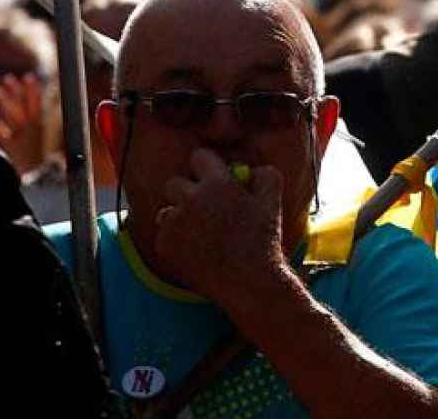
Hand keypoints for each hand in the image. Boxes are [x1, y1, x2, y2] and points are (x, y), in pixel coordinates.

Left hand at [0, 72, 46, 173]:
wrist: (37, 181)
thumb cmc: (35, 161)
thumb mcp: (37, 142)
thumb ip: (32, 128)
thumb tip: (29, 114)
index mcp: (40, 128)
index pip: (37, 104)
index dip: (33, 90)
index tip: (29, 77)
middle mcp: (32, 131)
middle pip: (24, 107)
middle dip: (17, 92)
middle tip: (8, 78)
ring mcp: (21, 138)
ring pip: (14, 115)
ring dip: (5, 101)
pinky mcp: (11, 147)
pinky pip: (2, 131)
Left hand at [154, 148, 286, 302]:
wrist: (248, 280)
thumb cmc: (263, 238)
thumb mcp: (273, 200)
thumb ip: (265, 175)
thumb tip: (249, 170)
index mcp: (216, 184)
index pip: (199, 157)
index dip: (207, 166)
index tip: (213, 177)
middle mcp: (190, 200)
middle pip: (173, 183)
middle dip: (186, 191)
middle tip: (202, 206)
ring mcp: (174, 224)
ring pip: (166, 211)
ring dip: (179, 218)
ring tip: (202, 234)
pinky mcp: (164, 246)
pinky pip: (165, 236)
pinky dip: (177, 242)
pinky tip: (198, 252)